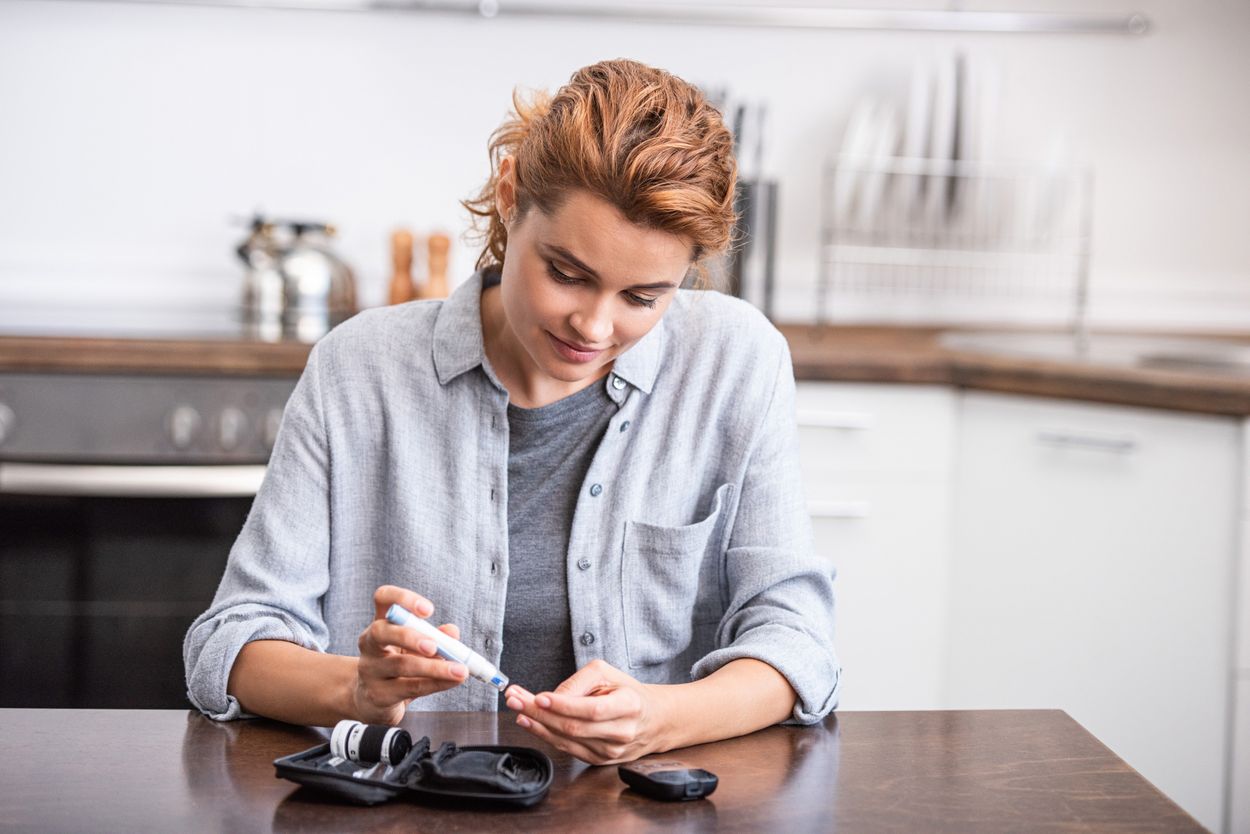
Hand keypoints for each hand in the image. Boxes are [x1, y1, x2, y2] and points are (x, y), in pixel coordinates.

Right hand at [352, 585, 468, 724]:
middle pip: (381, 631)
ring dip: (434, 667)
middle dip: (409, 636)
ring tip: (459, 670)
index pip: (383, 598)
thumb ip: (436, 636)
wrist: (372, 699)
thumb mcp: (416, 647)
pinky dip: (435, 683)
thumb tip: (453, 632)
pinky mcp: (377, 694)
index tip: (428, 610)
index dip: (403, 598)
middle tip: (435, 645)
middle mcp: (370, 643)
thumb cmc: (399, 664)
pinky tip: (452, 681)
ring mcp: (370, 669)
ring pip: (400, 665)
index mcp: (381, 621)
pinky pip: (410, 687)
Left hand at [504, 659, 668, 764]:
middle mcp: (621, 732)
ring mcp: (610, 751)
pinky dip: (545, 736)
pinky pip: (568, 749)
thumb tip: (551, 697)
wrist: (653, 720)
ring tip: (517, 708)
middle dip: (539, 712)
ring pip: (567, 740)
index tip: (539, 696)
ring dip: (537, 725)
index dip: (563, 705)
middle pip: (573, 727)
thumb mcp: (608, 674)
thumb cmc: (627, 693)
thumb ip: (579, 682)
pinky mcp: (599, 760)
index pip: (591, 709)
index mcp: (628, 705)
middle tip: (515, 698)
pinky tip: (531, 723)